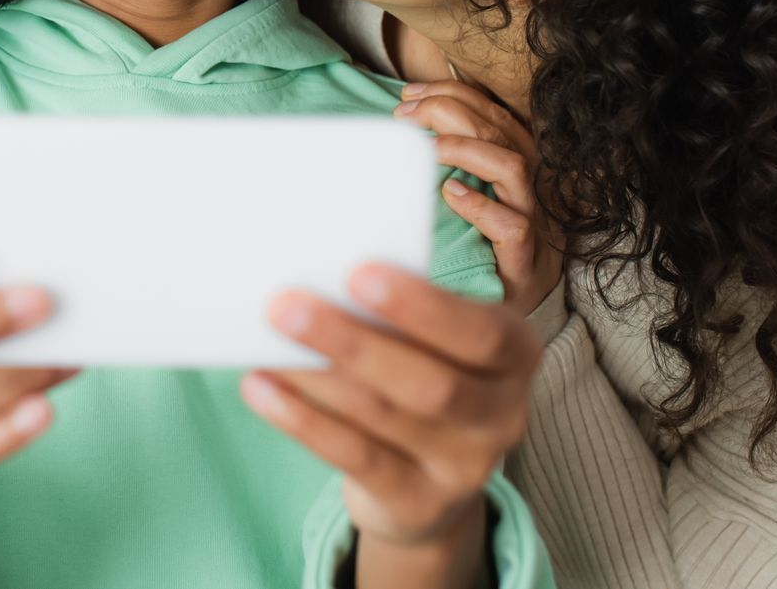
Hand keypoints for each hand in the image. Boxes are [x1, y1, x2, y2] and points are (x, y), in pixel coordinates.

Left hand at [243, 266, 539, 570]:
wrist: (428, 481)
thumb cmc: (422, 373)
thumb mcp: (432, 341)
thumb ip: (398, 314)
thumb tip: (321, 278)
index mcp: (515, 354)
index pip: (482, 333)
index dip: (422, 307)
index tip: (357, 272)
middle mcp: (502, 415)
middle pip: (430, 382)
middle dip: (352, 341)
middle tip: (286, 304)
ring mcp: (465, 468)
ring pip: (384, 416)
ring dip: (317, 377)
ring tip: (267, 340)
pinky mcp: (419, 504)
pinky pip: (355, 458)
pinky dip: (303, 421)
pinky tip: (261, 388)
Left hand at [398, 79, 563, 316]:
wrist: (499, 329)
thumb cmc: (472, 254)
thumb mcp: (456, 202)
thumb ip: (438, 165)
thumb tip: (390, 131)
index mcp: (512, 166)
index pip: (491, 112)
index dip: (452, 94)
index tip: (408, 95)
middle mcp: (529, 189)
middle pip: (499, 131)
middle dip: (449, 111)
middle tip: (404, 117)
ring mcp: (532, 224)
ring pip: (513, 167)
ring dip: (466, 149)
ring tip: (427, 150)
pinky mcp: (525, 264)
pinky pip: (514, 227)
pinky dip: (481, 206)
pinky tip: (450, 194)